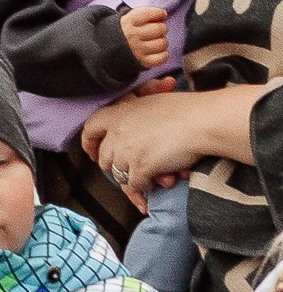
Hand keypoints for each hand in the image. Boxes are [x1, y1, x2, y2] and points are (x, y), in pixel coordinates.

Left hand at [85, 81, 257, 201]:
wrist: (203, 121)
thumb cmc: (185, 110)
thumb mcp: (152, 103)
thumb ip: (135, 117)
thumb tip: (131, 131)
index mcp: (119, 113)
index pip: (90, 128)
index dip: (89, 143)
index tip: (93, 153)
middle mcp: (117, 133)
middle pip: (105, 159)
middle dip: (118, 166)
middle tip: (137, 169)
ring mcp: (126, 152)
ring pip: (119, 175)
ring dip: (136, 178)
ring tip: (159, 174)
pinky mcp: (140, 168)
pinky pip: (136, 186)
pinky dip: (147, 188)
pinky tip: (163, 180)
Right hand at [118, 5, 172, 73]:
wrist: (106, 51)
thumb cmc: (123, 32)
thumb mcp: (127, 18)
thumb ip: (144, 14)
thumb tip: (163, 15)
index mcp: (127, 22)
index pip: (150, 13)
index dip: (159, 13)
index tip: (161, 15)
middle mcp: (132, 35)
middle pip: (159, 29)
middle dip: (161, 28)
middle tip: (156, 30)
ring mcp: (137, 49)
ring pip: (163, 43)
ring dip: (162, 41)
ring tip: (155, 41)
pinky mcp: (142, 62)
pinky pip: (162, 57)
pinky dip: (163, 54)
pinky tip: (157, 51)